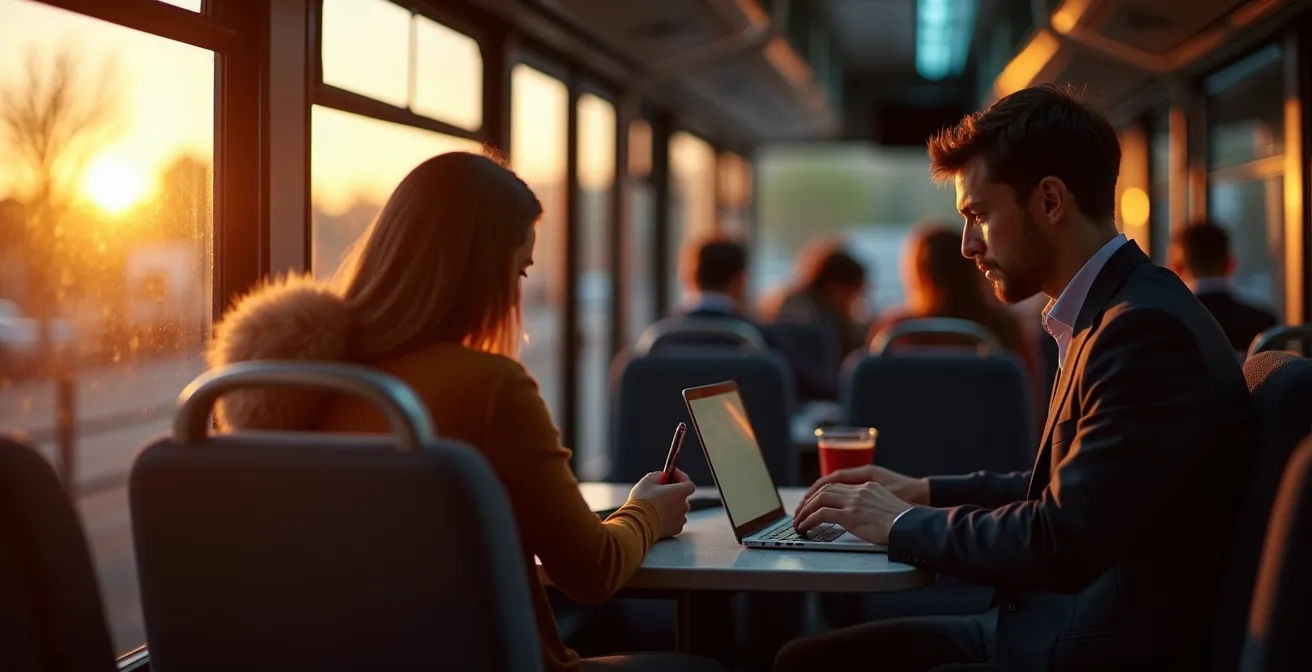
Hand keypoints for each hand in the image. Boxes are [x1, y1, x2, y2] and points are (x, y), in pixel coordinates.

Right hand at [629, 469, 695, 538]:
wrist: (638, 524)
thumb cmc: (642, 501)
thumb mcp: (647, 481)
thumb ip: (658, 475)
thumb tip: (662, 476)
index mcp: (680, 492)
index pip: (689, 483)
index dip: (681, 477)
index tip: (671, 475)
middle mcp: (684, 505)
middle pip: (683, 497)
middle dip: (673, 493)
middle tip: (661, 491)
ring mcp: (681, 519)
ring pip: (678, 510)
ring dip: (671, 506)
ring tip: (656, 506)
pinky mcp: (676, 529)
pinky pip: (675, 521)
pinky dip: (669, 518)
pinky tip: (657, 517)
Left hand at [794, 465, 928, 517]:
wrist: (912, 525)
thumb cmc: (905, 522)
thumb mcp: (888, 507)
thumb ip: (873, 506)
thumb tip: (865, 517)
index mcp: (868, 486)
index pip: (837, 484)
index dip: (822, 492)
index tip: (813, 500)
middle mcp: (859, 491)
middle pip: (825, 489)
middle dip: (809, 500)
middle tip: (800, 511)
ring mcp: (854, 502)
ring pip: (819, 500)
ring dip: (805, 511)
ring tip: (798, 521)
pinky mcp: (850, 515)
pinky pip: (821, 514)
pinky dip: (809, 520)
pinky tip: (804, 527)